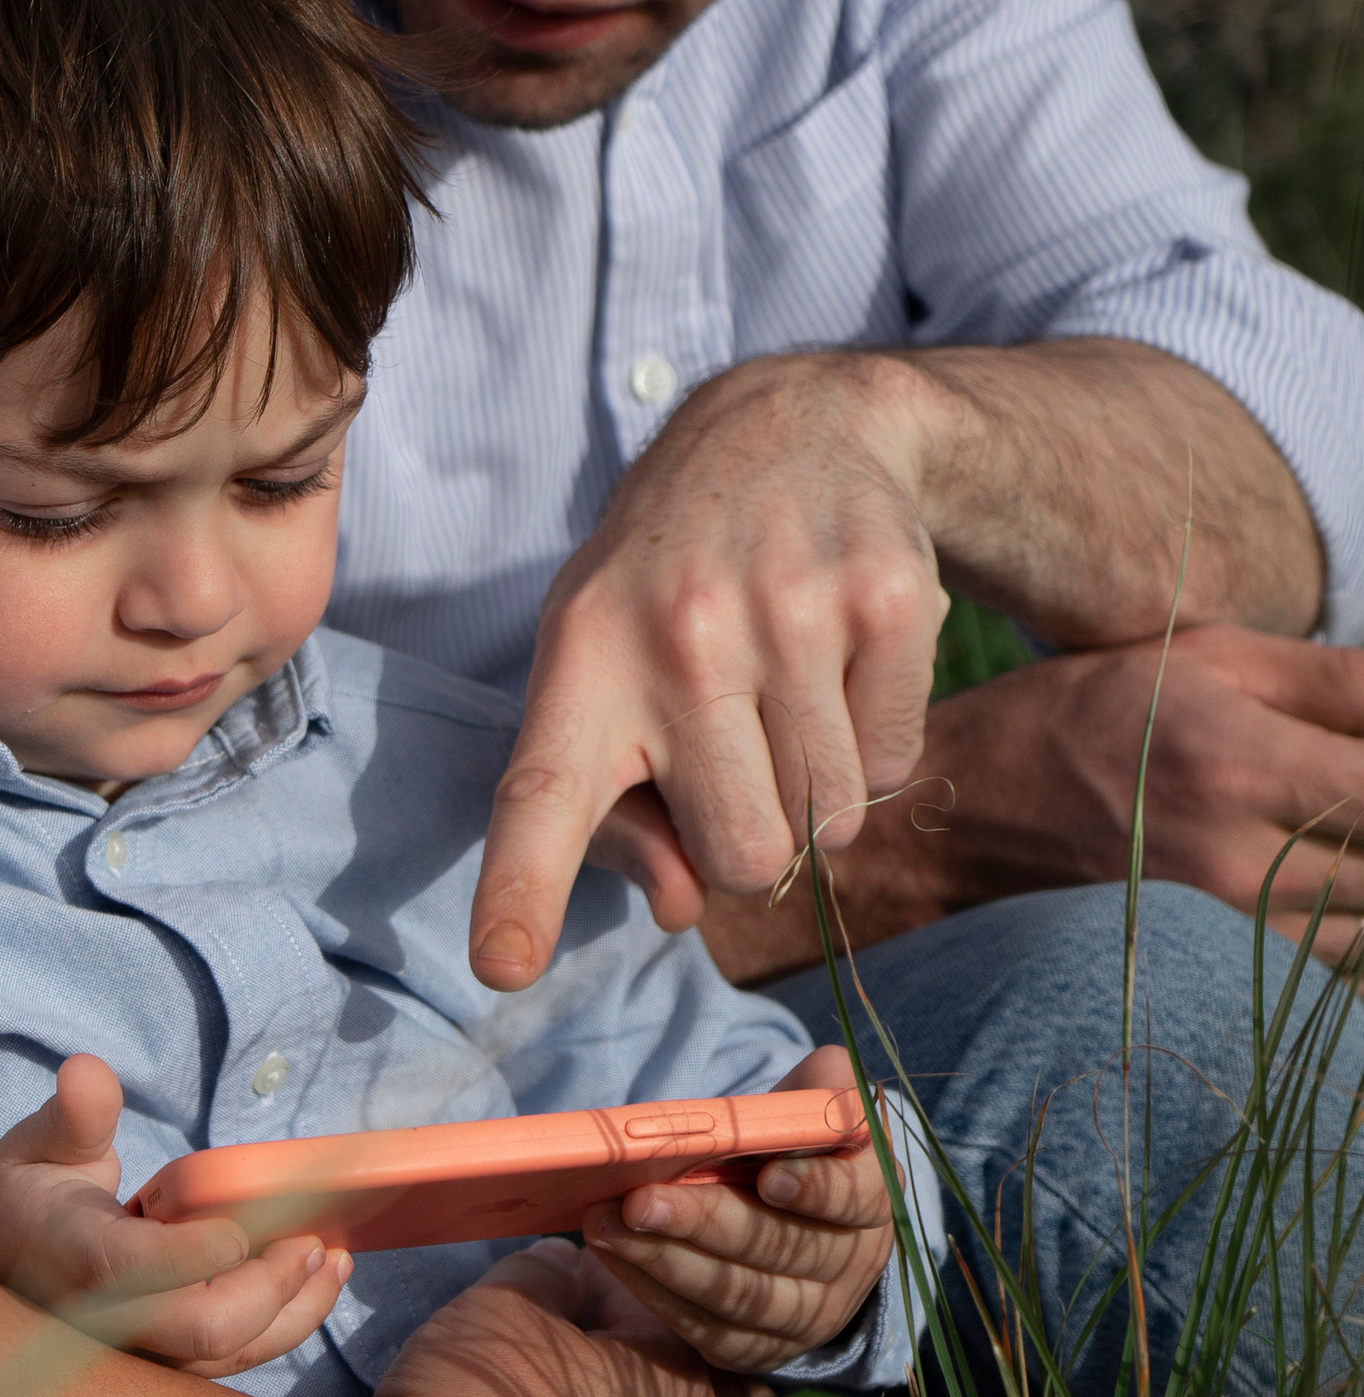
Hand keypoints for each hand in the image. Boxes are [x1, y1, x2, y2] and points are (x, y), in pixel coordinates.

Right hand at [0, 1055, 350, 1375]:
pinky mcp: (161, 1367)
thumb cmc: (21, 1194)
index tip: (249, 1216)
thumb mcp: (37, 1143)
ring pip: (230, 1356)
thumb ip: (74, 1115)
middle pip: (206, 1327)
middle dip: (274, 1285)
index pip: (143, 1265)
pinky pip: (231, 1363)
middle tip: (317, 1238)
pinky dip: (282, 1328)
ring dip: (295, 1311)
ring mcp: (136, 1354)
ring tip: (334, 1259)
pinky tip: (313, 1283)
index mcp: (76, 1259)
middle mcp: (107, 1321)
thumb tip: (86, 1069)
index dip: (206, 1245)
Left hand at [470, 353, 942, 988]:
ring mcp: (793, 609)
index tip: (501, 966)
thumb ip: (619, 808)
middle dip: (749, 836)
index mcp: (581, 656)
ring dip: (816, 794)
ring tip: (784, 696)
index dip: (520, 888)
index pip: (542, 792)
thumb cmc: (672, 588)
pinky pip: (895, 766)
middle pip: (741, 855)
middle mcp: (681, 631)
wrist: (788, 429)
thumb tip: (680, 903)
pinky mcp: (890, 599)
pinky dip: (873, 745)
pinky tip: (838, 665)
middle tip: (734, 752)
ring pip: (831, 823)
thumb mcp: (604, 671)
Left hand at [576, 1048, 894, 1375]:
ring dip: (664, 1261)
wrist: (788, 1210)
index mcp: (872, 1197)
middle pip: (782, 1249)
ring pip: (740, 1297)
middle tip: (639, 1199)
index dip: (816, 1188)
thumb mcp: (816, 1105)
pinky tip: (613, 1254)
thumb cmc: (796, 1144)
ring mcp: (807, 1315)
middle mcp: (850, 1265)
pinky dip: (654, 1293)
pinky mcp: (759, 1347)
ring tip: (605, 1225)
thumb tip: (804, 1094)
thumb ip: (816, 1094)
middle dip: (706, 1222)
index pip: (856, 1198)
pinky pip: (707, 1330)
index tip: (768, 1175)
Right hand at [699, 625, 1363, 978]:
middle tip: (1347, 807)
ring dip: (1362, 890)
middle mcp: (1232, 858)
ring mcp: (1215, 932)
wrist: (943, 826)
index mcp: (1236, 758)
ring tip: (1334, 845)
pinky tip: (1317, 895)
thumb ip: (1329, 677)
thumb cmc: (1072, 721)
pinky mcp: (1201, 978)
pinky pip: (1319, 977)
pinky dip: (1336, 939)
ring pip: (1360, 937)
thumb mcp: (1196, 660)